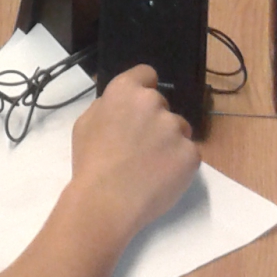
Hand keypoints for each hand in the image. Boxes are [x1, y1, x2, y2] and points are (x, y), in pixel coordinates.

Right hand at [69, 65, 198, 240]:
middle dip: (155, 122)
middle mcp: (153, 102)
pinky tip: (162, 178)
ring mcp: (174, 127)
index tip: (139, 109)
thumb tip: (123, 108)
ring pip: (179, 130)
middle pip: (162, 106)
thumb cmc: (90, 163)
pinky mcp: (191, 153)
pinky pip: (189, 154)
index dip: (143, 89)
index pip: (147, 74)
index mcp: (125, 90)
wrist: (106, 202)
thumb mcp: (85, 124)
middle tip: (140, 148)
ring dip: (170, 143)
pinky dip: (179, 165)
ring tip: (151, 167)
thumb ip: (107, 107)